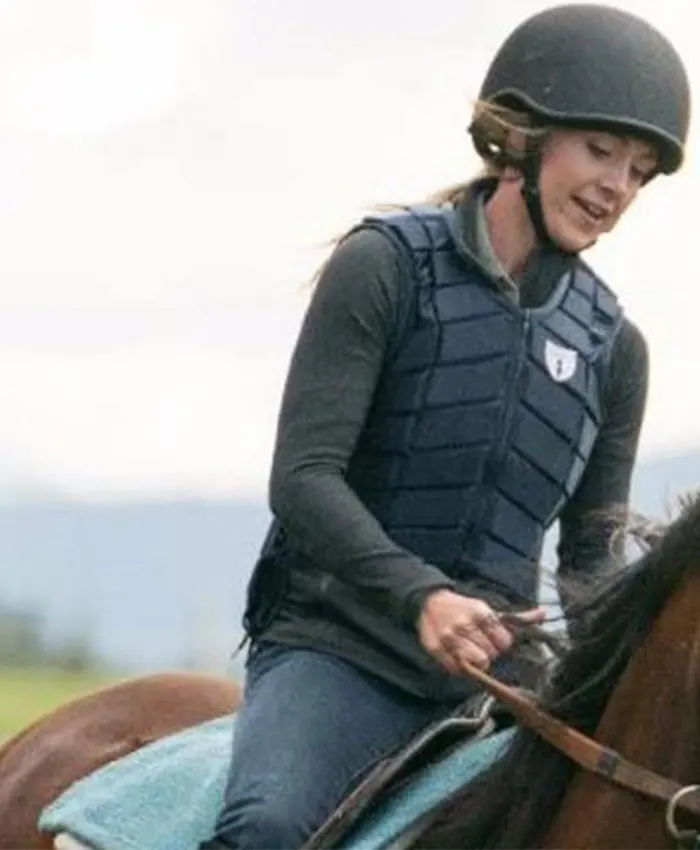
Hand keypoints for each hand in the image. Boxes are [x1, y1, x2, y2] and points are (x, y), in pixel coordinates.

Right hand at [417, 589, 544, 675]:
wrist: (429, 602)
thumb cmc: (464, 608)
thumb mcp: (489, 609)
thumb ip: (517, 618)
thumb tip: (543, 615)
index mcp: (480, 612)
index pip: (505, 642)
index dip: (501, 643)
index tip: (494, 638)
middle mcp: (464, 625)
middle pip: (491, 656)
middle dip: (488, 652)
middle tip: (480, 644)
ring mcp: (449, 638)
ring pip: (476, 665)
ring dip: (476, 661)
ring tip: (471, 651)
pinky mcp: (436, 650)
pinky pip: (457, 670)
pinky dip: (460, 666)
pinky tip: (458, 655)